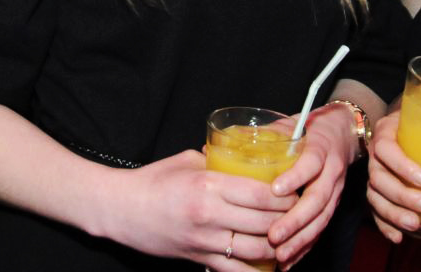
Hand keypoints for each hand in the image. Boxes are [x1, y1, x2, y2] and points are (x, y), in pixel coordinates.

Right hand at [97, 149, 294, 269]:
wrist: (121, 209)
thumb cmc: (153, 181)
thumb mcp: (187, 162)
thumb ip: (218, 163)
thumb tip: (244, 160)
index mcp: (208, 185)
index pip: (260, 194)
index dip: (285, 196)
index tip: (295, 192)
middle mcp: (210, 215)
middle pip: (265, 223)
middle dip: (288, 221)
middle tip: (299, 215)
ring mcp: (205, 242)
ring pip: (257, 251)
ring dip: (278, 248)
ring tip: (289, 239)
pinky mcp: (198, 260)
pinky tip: (270, 266)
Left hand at [270, 107, 356, 268]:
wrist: (341, 135)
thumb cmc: (307, 131)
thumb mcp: (286, 125)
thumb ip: (256, 136)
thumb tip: (211, 147)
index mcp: (319, 148)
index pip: (311, 164)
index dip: (295, 177)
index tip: (274, 190)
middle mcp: (331, 172)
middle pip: (318, 199)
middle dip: (295, 220)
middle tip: (273, 235)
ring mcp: (335, 192)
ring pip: (321, 219)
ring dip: (300, 239)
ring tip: (280, 255)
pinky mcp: (333, 206)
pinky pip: (321, 230)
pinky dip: (306, 247)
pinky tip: (289, 261)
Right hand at [365, 108, 420, 243]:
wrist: (407, 129)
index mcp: (388, 132)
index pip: (385, 148)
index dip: (401, 165)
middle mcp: (375, 153)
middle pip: (378, 177)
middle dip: (403, 195)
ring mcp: (374, 173)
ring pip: (374, 196)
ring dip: (393, 213)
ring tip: (415, 224)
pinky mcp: (376, 191)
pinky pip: (374, 209)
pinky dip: (384, 225)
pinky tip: (397, 237)